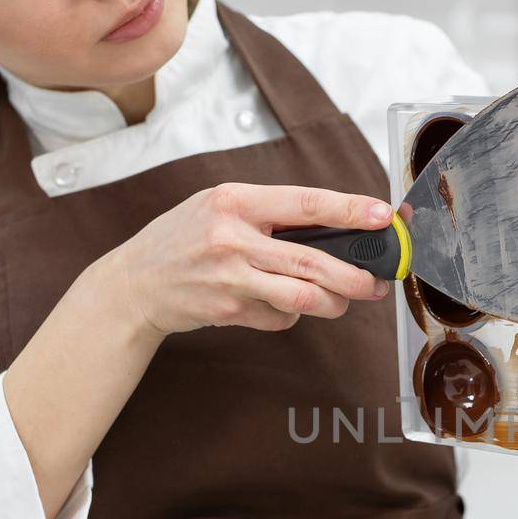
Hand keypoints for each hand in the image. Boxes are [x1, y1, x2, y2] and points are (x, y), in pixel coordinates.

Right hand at [104, 183, 394, 339]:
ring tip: (341, 301)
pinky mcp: (228, 310)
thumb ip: (268, 213)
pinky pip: (280, 317)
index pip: (306, 203)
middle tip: (376, 284)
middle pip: (313, 261)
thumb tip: (334, 226)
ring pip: (303, 297)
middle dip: (355, 277)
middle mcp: (232, 237)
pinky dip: (290, 315)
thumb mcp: (218, 207)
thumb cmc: (183, 240)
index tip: (383, 215)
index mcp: (235, 201)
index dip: (351, 210)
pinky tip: (279, 305)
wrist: (134, 284)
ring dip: (332, 303)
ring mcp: (230, 277)